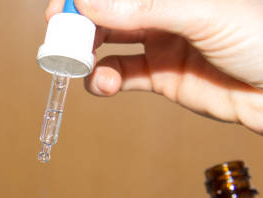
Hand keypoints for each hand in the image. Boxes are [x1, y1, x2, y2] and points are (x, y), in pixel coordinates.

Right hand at [45, 0, 262, 133]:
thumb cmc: (262, 39)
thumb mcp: (205, 13)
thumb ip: (146, 7)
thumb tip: (89, 1)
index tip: (61, 8)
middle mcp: (162, 10)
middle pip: (106, 10)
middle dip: (79, 24)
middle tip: (59, 39)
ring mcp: (159, 41)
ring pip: (107, 42)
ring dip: (87, 54)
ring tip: (79, 65)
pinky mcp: (159, 75)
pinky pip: (121, 75)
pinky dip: (104, 81)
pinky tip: (104, 85)